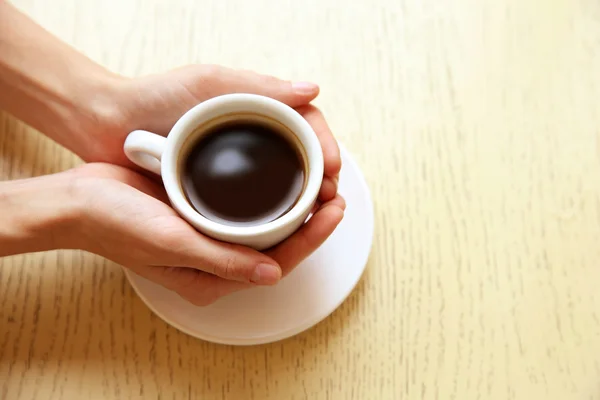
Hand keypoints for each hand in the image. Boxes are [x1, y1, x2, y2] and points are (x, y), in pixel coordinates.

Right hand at [70, 163, 344, 304]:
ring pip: (266, 229)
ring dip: (295, 209)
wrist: (82, 200)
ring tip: (322, 186)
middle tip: (337, 195)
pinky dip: (270, 198)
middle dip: (312, 223)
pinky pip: (247, 212)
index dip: (312, 238)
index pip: (277, 262)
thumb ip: (222, 261)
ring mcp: (210, 239)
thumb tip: (272, 272)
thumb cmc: (118, 224)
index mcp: (211, 278)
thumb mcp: (171, 242)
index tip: (335, 211)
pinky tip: (284, 180)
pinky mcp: (204, 216)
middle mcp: (216, 263)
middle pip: (278, 247)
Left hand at [87, 65, 340, 201]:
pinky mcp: (218, 189)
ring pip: (285, 184)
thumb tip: (312, 90)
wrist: (105, 124)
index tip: (333, 169)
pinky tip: (285, 225)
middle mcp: (253, 138)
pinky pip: (255, 204)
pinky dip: (275, 214)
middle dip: (323, 179)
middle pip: (302, 158)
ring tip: (317, 215)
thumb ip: (259, 87)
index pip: (306, 127)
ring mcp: (236, 165)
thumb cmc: (153, 98)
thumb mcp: (207, 83)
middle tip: (331, 199)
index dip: (325, 148)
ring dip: (306, 199)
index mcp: (257, 109)